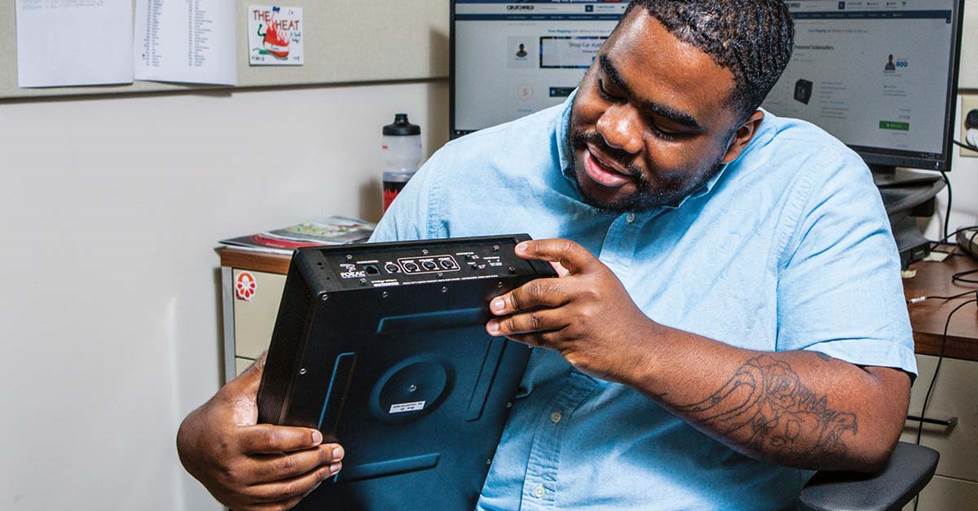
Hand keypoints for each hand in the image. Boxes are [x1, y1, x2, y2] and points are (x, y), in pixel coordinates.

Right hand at [176, 354, 343, 510]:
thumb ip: (257, 375)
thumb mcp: (232, 394)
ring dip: (314, 479)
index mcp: (232, 440)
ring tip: (332, 466)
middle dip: (316, 459)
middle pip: (283, 467)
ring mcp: (238, 490)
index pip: (271, 441)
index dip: (298, 438)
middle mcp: (234, 469)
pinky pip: (275, 507)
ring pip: (284, 490)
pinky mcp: (242, 503)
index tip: (317, 435)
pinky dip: (298, 497)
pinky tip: (312, 484)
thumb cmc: (213, 421)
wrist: (191, 449)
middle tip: (335, 451)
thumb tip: (275, 354)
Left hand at [485, 239, 658, 381]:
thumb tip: (542, 264)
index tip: (518, 250)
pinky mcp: (571, 343)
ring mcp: (578, 320)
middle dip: (512, 298)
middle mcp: (586, 294)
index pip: (564, 251)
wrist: (640, 350)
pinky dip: (523, 338)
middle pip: (538, 290)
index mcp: (595, 274)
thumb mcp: (605, 285)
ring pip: (534, 320)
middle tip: (496, 303)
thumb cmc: (620, 317)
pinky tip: (514, 336)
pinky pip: (540, 339)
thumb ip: (576, 275)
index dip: (539, 248)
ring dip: (509, 323)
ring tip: (495, 324)